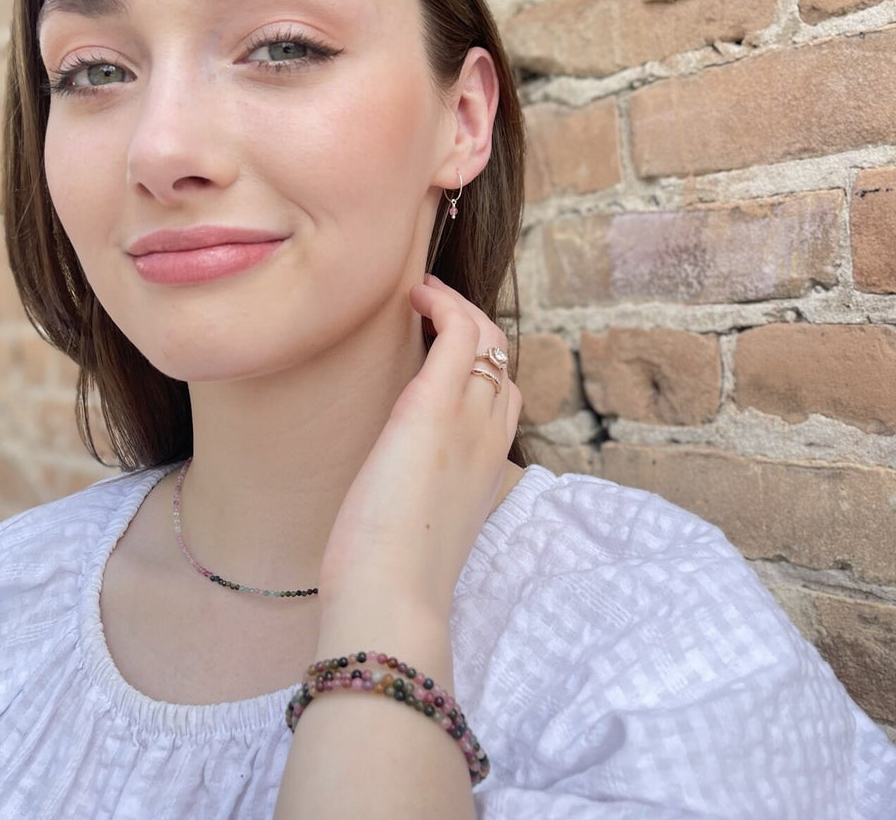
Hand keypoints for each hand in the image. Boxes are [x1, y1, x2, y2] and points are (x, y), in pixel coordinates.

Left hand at [316, 275, 522, 623]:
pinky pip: (459, 334)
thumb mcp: (425, 526)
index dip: (483, 366)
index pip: (505, 397)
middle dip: (473, 325)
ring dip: (456, 306)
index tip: (443, 348)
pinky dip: (443, 304)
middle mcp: (491, 437)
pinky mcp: (433, 407)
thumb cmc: (393, 575)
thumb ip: (427, 492)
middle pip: (502, 359)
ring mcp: (468, 419)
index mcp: (490, 467)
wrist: (390, 600)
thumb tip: (401, 479)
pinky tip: (415, 296)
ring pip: (487, 337)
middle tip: (431, 308)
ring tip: (422, 295)